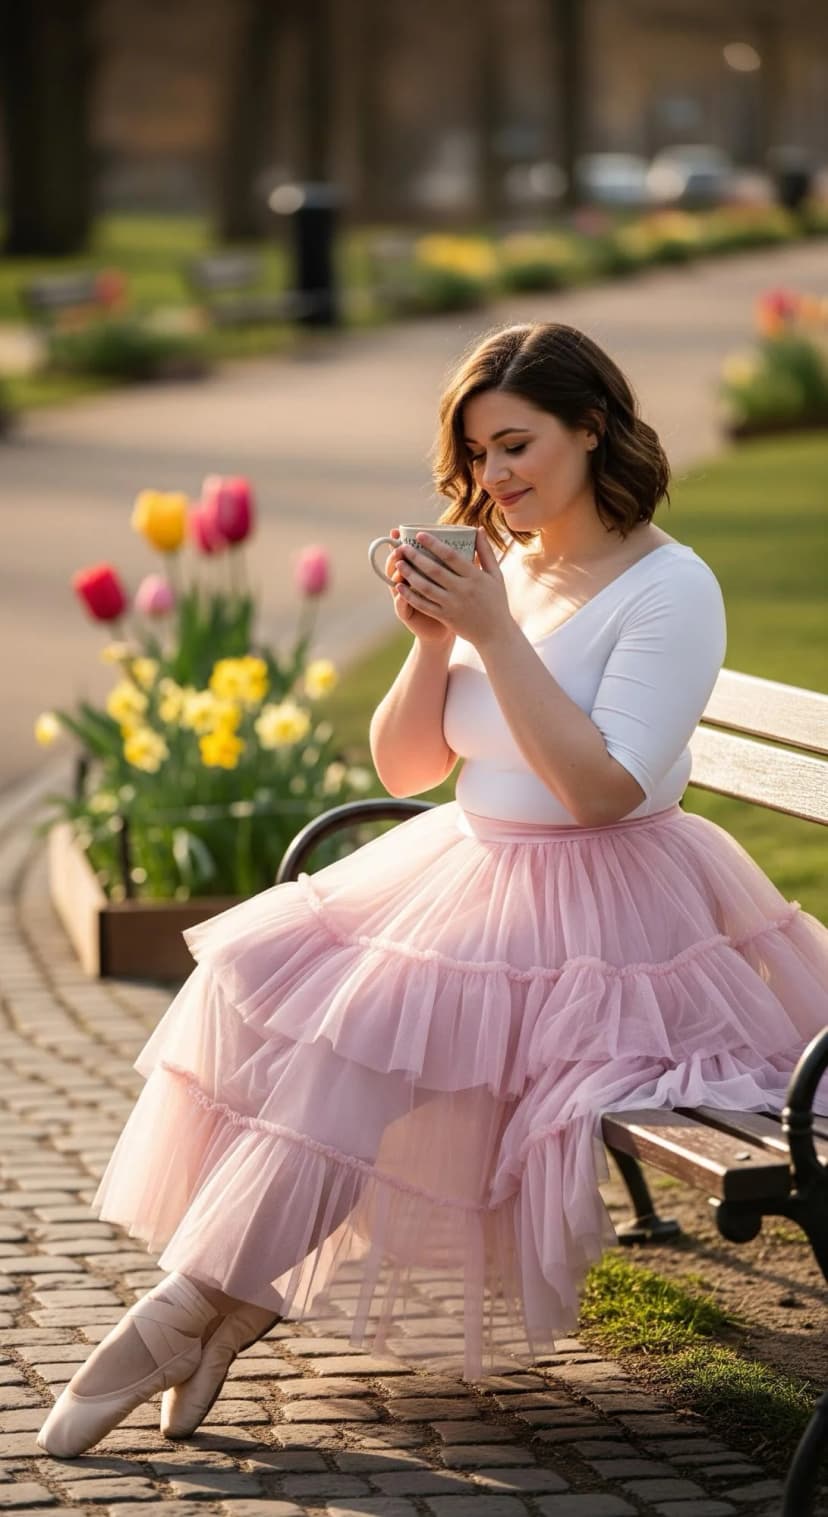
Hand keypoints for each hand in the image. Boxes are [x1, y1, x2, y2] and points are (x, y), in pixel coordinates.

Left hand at [395, 529, 510, 647]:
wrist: (495, 634)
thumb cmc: (496, 601)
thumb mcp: (496, 575)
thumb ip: (486, 552)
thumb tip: (478, 528)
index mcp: (475, 576)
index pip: (451, 556)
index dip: (434, 544)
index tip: (420, 534)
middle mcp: (463, 590)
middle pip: (434, 570)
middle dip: (416, 557)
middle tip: (402, 547)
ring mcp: (453, 604)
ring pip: (426, 587)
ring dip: (410, 574)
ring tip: (398, 563)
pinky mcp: (446, 617)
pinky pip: (424, 605)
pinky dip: (411, 596)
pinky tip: (399, 587)